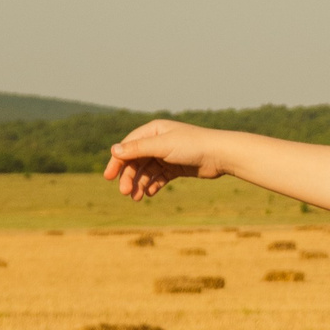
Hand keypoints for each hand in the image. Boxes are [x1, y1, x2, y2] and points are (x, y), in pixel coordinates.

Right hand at [104, 120, 226, 200]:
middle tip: (125, 193)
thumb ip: (138, 149)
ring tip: (137, 198)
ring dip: (140, 184)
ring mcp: (167, 155)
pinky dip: (153, 185)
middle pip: (136, 161)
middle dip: (129, 177)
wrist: (220, 155)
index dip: (117, 161)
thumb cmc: (192, 146)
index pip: (128, 146)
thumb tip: (113, 151)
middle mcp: (158, 142)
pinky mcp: (176, 168)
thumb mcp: (162, 146)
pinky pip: (159, 177)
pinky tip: (150, 194)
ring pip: (147, 171)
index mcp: (153, 131)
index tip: (108, 177)